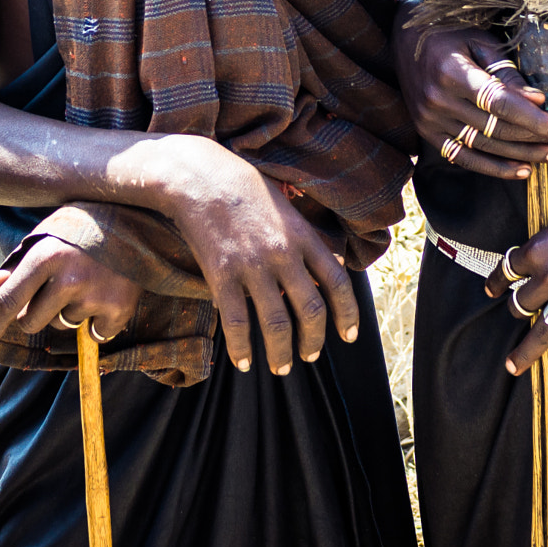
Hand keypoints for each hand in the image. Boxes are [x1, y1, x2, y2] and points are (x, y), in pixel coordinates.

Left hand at [0, 235, 140, 347]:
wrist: (141, 220)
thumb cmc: (85, 228)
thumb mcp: (48, 238)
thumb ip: (18, 265)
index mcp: (46, 256)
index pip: (10, 299)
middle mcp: (69, 278)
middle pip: (32, 322)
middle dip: (36, 314)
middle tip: (57, 289)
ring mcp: (96, 295)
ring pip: (63, 325)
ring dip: (70, 312)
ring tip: (88, 281)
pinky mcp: (119, 308)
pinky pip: (95, 333)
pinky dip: (98, 321)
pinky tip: (107, 293)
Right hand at [148, 137, 361, 375]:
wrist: (199, 177)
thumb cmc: (244, 188)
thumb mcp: (285, 207)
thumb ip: (303, 239)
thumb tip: (323, 269)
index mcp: (303, 235)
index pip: (337, 282)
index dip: (347, 314)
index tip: (348, 335)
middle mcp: (283, 253)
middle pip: (311, 309)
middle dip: (313, 341)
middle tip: (310, 357)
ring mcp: (252, 265)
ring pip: (276, 323)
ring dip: (281, 353)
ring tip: (281, 369)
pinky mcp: (222, 274)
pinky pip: (236, 322)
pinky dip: (241, 349)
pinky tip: (243, 363)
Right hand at [394, 13, 547, 180]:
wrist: (403, 36)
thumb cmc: (449, 33)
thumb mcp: (480, 42)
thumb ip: (506, 73)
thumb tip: (538, 101)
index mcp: (451, 72)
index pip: (501, 104)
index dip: (534, 119)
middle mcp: (437, 101)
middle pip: (496, 128)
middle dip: (535, 138)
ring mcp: (429, 120)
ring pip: (484, 146)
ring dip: (522, 155)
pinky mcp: (427, 132)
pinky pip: (463, 157)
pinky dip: (494, 168)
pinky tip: (523, 171)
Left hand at [484, 180, 547, 374]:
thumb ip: (547, 242)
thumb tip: (541, 257)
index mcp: (536, 249)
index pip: (507, 271)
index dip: (496, 282)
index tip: (492, 290)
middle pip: (521, 305)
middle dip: (516, 310)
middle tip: (515, 315)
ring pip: (544, 330)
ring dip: (528, 349)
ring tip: (515, 364)